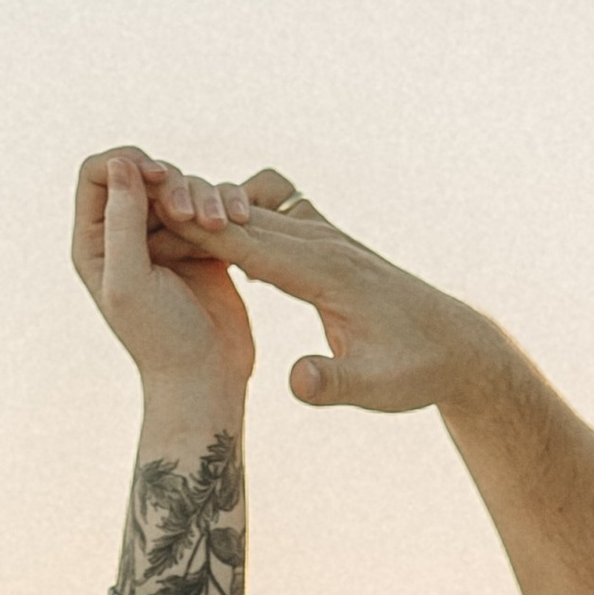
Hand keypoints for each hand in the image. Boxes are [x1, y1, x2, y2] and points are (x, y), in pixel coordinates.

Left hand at [72, 147, 253, 420]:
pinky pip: (214, 203)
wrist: (206, 377)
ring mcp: (166, 238)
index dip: (126, 162)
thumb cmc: (162, 339)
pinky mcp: (203, 244)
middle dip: (172, 183)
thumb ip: (121, 221)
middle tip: (191, 217)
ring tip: (220, 227)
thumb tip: (121, 163)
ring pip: (183, 184)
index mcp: (96, 242)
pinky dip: (227, 204)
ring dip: (205, 195)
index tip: (157, 178)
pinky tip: (240, 220)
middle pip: (144, 173)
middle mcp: (127, 235)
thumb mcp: (130, 281)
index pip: (97, 173)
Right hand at [176, 171, 507, 417]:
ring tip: (167, 219)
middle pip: (246, 218)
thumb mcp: (377, 388)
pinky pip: (277, 216)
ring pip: (259, 209)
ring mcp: (329, 239)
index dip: (200, 233)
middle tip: (136, 205)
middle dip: (193, 211)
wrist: (457, 346)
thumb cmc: (416, 370)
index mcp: (327, 272)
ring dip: (216, 211)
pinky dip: (244, 218)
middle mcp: (325, 244)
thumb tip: (296, 380)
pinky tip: (219, 239)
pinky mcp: (331, 245)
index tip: (151, 221)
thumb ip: (333, 383)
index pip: (251, 245)